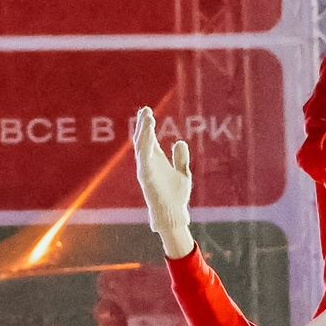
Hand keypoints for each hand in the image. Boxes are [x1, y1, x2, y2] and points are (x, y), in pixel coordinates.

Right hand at [132, 107, 193, 258]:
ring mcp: (146, 171)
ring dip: (144, 133)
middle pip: (142, 140)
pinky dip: (145, 149)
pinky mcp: (147, 179)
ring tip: (147, 119)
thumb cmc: (176, 196)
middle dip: (143, 125)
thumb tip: (179, 141)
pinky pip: (144, 161)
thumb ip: (180, 158)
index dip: (147, 125)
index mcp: (156, 160)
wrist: (174, 214)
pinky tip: (147, 137)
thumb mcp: (182, 173)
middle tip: (145, 110)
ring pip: (142, 148)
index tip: (147, 111)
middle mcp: (148, 163)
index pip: (148, 139)